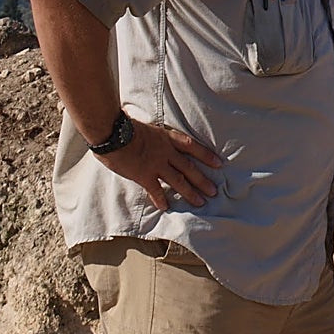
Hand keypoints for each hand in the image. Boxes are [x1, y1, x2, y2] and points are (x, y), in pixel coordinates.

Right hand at [96, 118, 221, 210]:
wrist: (114, 133)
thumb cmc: (126, 126)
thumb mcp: (148, 127)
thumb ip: (155, 137)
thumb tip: (154, 140)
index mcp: (167, 138)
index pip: (192, 146)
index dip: (206, 155)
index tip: (219, 163)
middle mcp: (166, 152)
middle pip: (189, 168)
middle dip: (202, 180)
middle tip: (213, 191)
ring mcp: (156, 164)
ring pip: (178, 181)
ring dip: (190, 192)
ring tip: (200, 202)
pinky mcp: (144, 175)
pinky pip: (155, 190)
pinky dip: (161, 199)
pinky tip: (166, 207)